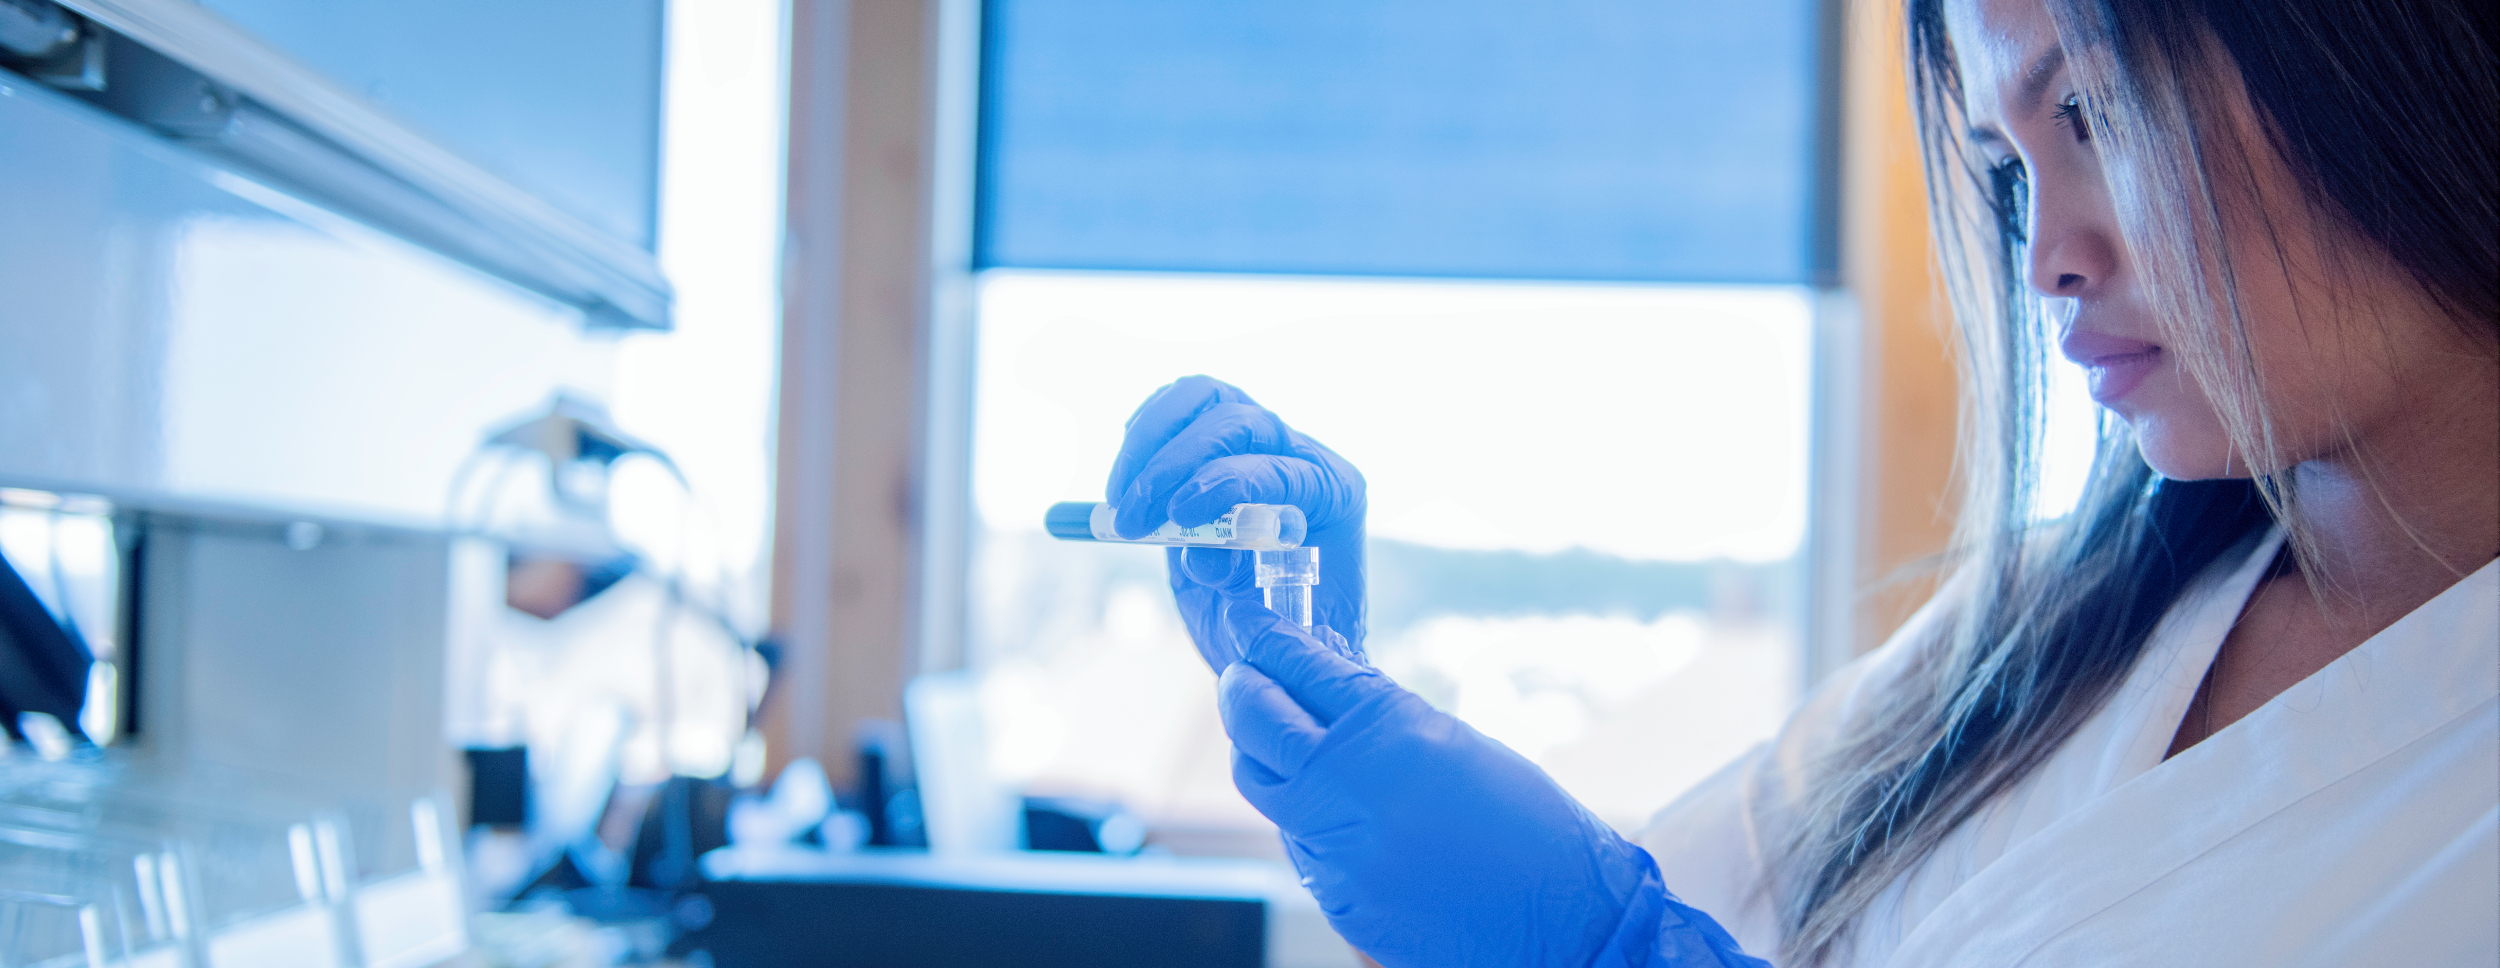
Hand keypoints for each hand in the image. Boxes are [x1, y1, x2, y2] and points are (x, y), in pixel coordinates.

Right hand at [1106, 376, 1365, 669]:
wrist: (1268, 633)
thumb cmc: (1285, 637)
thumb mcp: (1280, 636)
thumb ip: (1253, 598)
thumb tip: (1205, 556)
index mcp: (1335, 495)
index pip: (1283, 468)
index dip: (1228, 484)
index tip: (1179, 517)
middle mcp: (1300, 456)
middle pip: (1239, 422)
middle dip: (1176, 465)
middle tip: (1132, 517)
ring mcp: (1255, 441)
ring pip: (1206, 397)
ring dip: (1150, 441)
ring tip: (1119, 501)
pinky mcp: (1212, 442)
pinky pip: (1181, 404)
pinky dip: (1146, 425)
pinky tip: (1124, 471)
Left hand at [1217, 604, 1766, 967]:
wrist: (1566, 923)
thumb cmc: (1533, 828)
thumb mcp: (1455, 745)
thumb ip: (1381, 718)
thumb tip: (1326, 687)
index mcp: (1391, 734)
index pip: (1302, 668)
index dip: (1266, 639)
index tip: (1247, 622)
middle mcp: (1352, 789)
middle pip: (1255, 724)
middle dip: (1240, 689)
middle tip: (1241, 672)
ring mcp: (1338, 850)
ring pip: (1264, 788)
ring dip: (1262, 754)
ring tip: (1275, 736)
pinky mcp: (1337, 899)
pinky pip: (1299, 842)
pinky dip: (1305, 815)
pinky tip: (1333, 805)